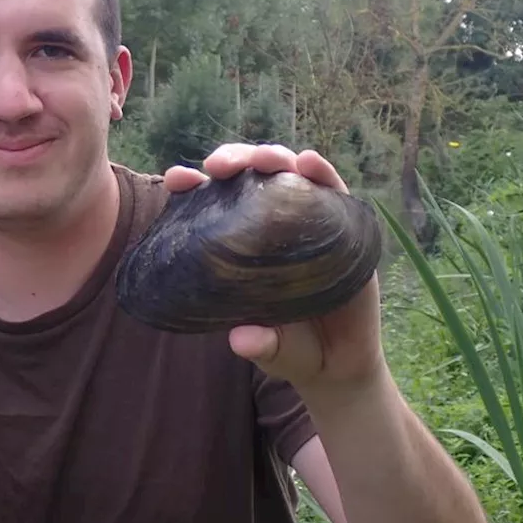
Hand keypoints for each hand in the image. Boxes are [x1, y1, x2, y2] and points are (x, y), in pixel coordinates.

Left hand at [163, 143, 383, 392]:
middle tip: (219, 165)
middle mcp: (270, 226)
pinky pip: (334, 193)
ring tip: (266, 159)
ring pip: (288, 175)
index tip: (177, 180)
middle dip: (234, 160)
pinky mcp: (344, 228)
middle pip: (248, 177)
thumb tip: (241, 341)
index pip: (210, 204)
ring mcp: (307, 222)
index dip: (193, 186)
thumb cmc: (290, 348)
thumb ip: (258, 344)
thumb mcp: (270, 349)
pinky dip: (322, 172)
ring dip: (275, 158)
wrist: (338, 363)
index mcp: (238, 245)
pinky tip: (309, 162)